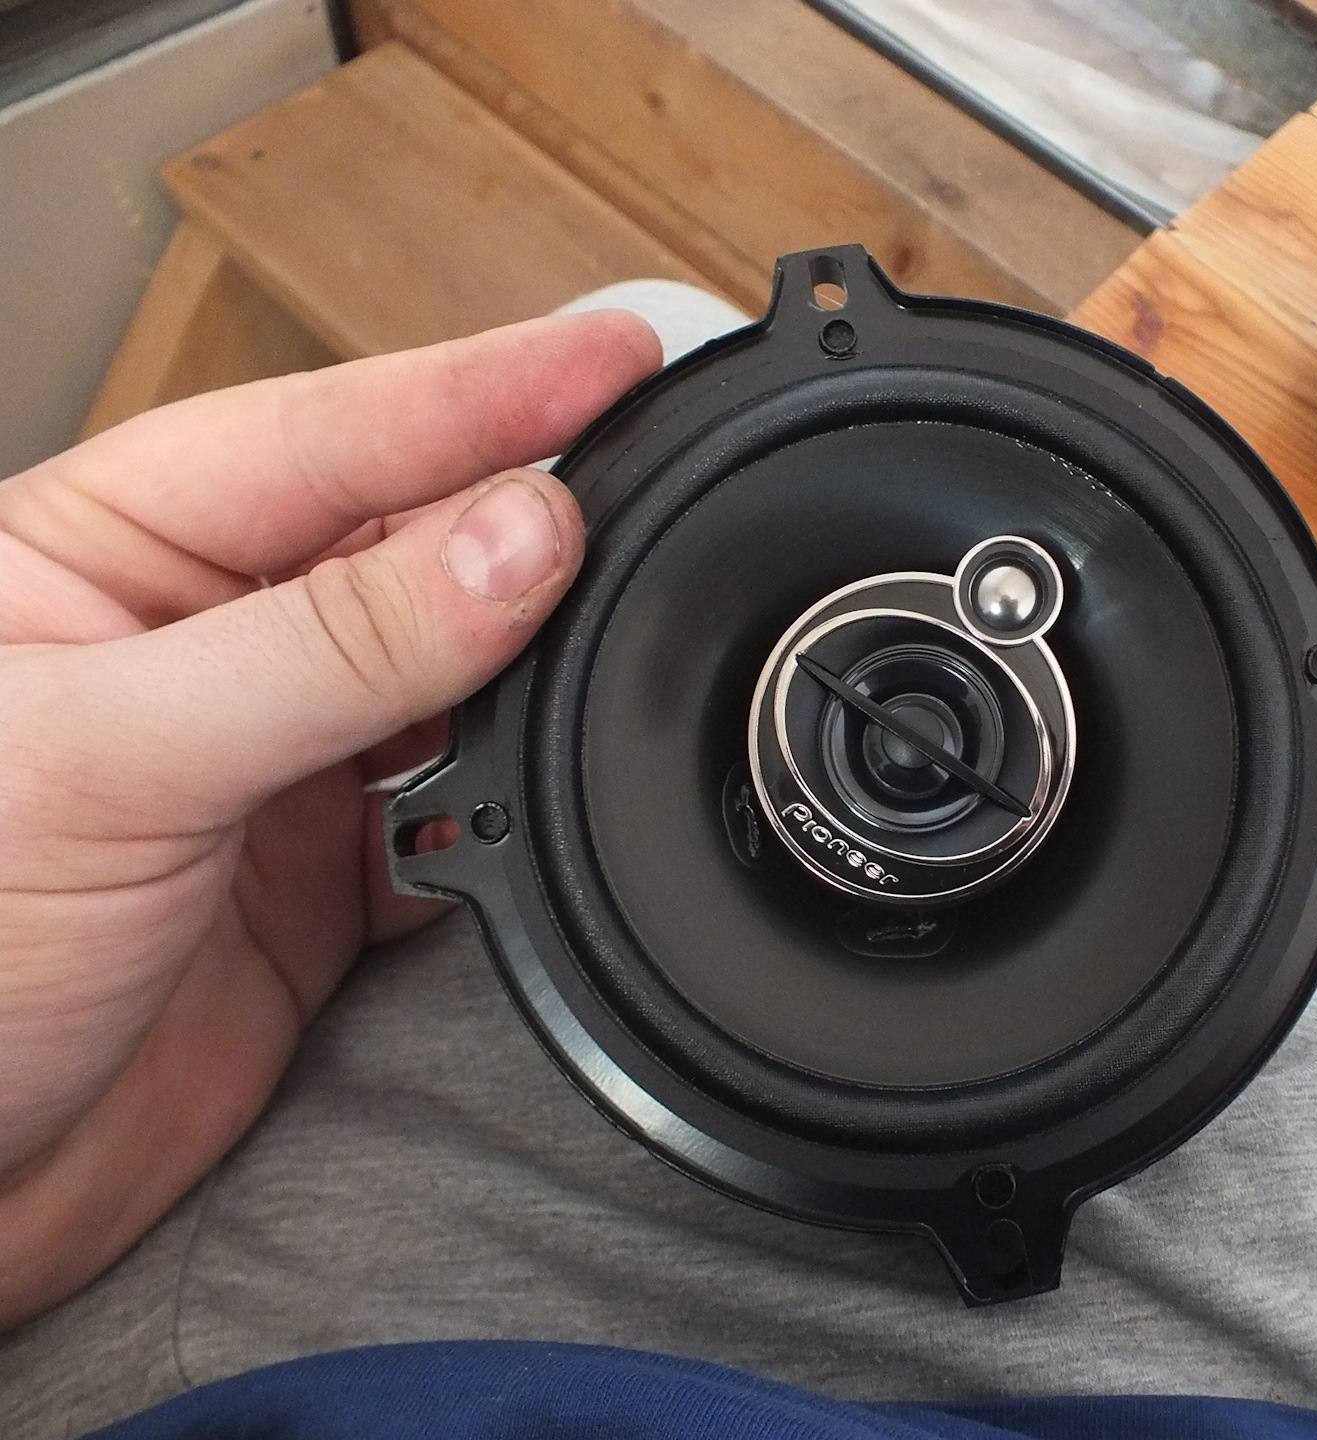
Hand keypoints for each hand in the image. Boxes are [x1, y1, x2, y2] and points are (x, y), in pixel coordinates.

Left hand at [0, 313, 659, 1329]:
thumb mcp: (114, 756)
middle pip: (408, 540)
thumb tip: (519, 541)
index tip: (613, 359)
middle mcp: (206, 639)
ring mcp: (278, 757)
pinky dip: (531, 793)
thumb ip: (333, 646)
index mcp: (109, 551)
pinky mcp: (334, 871)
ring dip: (540, 655)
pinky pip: (472, 803)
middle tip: (658, 484)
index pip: (327, 435)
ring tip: (627, 620)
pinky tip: (570, 770)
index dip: (480, 392)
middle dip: (532, 514)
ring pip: (455, 669)